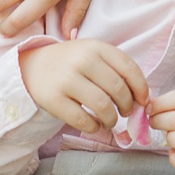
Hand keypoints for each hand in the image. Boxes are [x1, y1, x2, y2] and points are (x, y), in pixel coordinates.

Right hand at [18, 40, 147, 133]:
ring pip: (103, 107)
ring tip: (109, 121)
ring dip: (111, 120)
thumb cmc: (70, 64)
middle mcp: (82, 60)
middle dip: (126, 107)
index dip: (141, 89)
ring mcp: (66, 79)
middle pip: (118, 90)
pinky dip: (94, 127)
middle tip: (124, 112)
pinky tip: (93, 125)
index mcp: (96, 47)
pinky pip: (83, 120)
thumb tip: (143, 101)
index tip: (142, 101)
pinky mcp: (53, 99)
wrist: (31, 66)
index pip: (129, 69)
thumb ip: (116, 71)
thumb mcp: (93, 55)